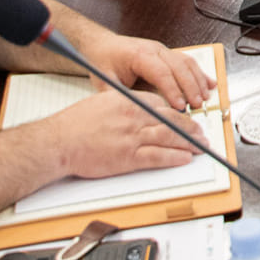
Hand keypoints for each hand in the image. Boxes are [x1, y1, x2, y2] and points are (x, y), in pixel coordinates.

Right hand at [48, 88, 202, 179]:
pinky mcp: (127, 157)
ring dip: (189, 142)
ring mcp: (132, 137)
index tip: (184, 117)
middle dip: (190, 127)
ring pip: (169, 137)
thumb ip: (124, 103)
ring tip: (201, 146)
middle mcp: (134, 116)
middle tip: (201, 132)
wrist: (58, 142)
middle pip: (171, 119)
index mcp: (128, 101)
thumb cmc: (74, 123)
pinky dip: (174, 157)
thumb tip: (139, 108)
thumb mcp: (102, 101)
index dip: (176, 112)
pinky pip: (157, 156)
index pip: (161, 104)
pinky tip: (185, 158)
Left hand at [90, 34, 215, 110]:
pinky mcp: (168, 54)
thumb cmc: (103, 60)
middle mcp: (155, 50)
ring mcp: (163, 50)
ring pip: (187, 63)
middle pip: (180, 66)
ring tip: (205, 98)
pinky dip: (200, 74)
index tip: (180, 106)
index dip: (173, 90)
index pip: (161, 72)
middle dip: (191, 87)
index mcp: (139, 55)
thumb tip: (137, 113)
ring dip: (198, 80)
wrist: (102, 44)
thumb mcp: (105, 81)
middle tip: (197, 104)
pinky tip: (209, 84)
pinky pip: (188, 62)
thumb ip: (121, 97)